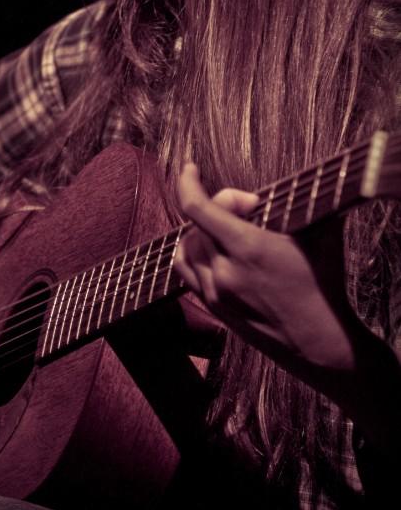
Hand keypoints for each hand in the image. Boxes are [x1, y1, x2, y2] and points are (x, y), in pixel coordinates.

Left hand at [175, 163, 359, 380]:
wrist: (319, 342)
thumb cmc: (324, 283)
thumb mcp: (320, 233)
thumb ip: (301, 201)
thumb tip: (297, 180)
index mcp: (247, 247)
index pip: (197, 207)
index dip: (187, 182)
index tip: (190, 167)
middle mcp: (225, 270)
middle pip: (198, 222)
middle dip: (220, 205)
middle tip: (250, 209)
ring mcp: (216, 291)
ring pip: (188, 245)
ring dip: (204, 228)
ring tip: (234, 227)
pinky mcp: (214, 307)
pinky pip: (186, 269)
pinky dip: (193, 250)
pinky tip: (209, 244)